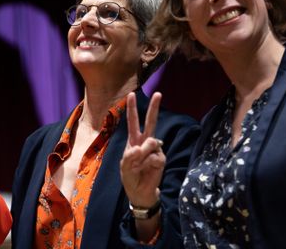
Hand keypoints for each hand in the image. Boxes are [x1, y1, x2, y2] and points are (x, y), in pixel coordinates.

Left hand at [120, 91, 164, 208]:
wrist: (140, 192)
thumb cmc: (130, 177)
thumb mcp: (125, 167)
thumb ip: (130, 157)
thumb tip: (142, 148)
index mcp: (133, 140)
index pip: (133, 122)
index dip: (132, 109)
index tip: (132, 94)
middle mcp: (145, 141)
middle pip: (150, 122)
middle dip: (154, 108)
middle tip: (158, 93)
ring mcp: (155, 149)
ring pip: (151, 143)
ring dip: (143, 156)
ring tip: (139, 166)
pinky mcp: (161, 158)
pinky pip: (155, 157)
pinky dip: (148, 164)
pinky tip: (147, 170)